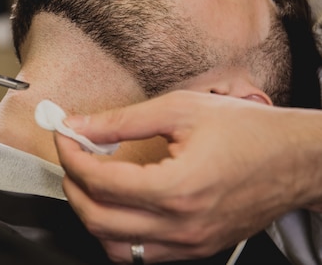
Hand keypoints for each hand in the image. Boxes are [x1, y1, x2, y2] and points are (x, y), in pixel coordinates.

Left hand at [55, 91, 321, 262]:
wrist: (295, 160)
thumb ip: (123, 121)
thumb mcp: (180, 110)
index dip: (72, 156)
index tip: (66, 137)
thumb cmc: (247, 131)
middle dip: (72, 186)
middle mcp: (181, 225)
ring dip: (91, 215)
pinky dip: (118, 234)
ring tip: (90, 184)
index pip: (100, 181)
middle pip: (98, 220)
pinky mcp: (196, 248)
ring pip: (115, 247)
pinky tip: (118, 206)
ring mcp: (190, 244)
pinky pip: (142, 256)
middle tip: (72, 158)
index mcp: (177, 188)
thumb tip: (80, 125)